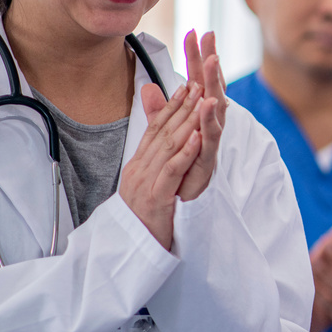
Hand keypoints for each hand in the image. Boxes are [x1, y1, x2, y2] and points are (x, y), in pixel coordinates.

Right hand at [118, 81, 203, 248]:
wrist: (129, 250)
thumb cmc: (143, 218)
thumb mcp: (146, 184)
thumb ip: (154, 160)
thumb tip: (160, 140)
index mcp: (139, 164)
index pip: (157, 128)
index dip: (173, 106)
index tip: (188, 85)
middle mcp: (141, 168)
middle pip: (164, 131)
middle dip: (183, 105)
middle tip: (199, 81)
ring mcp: (146, 182)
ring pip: (169, 146)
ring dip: (187, 121)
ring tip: (202, 99)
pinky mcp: (156, 198)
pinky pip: (172, 171)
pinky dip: (185, 152)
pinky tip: (197, 137)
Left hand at [176, 30, 226, 201]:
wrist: (178, 204)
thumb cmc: (178, 168)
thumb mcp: (165, 134)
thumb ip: (159, 111)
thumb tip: (149, 87)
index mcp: (197, 116)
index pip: (197, 80)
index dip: (195, 56)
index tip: (194, 31)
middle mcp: (208, 124)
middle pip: (210, 86)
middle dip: (209, 60)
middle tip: (208, 35)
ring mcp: (210, 140)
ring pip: (215, 107)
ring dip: (214, 83)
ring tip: (212, 60)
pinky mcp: (209, 159)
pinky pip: (211, 137)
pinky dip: (210, 120)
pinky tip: (209, 103)